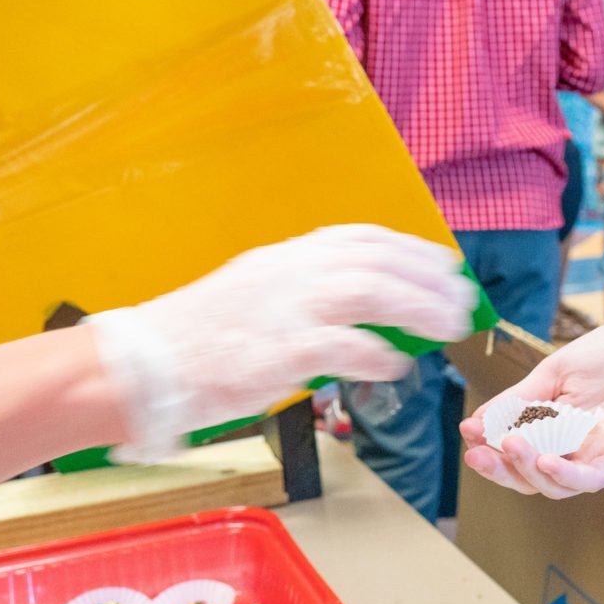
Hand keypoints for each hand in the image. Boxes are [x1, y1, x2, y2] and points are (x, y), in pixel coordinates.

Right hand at [88, 224, 477, 457]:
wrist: (140, 365)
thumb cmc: (198, 339)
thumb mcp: (255, 295)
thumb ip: (306, 296)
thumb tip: (363, 311)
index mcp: (284, 257)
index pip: (362, 238)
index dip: (410, 250)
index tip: (444, 264)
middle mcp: (288, 273)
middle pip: (376, 260)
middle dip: (428, 278)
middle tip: (462, 300)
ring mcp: (283, 310)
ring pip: (369, 291)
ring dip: (417, 307)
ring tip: (446, 327)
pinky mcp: (276, 352)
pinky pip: (341, 346)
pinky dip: (375, 353)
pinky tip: (394, 363)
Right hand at [459, 323, 603, 497]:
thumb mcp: (556, 372)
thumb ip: (521, 399)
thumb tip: (476, 423)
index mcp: (555, 431)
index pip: (515, 453)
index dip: (489, 448)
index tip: (467, 434)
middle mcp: (574, 452)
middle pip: (529, 477)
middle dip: (499, 470)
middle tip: (477, 454)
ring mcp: (599, 459)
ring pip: (554, 485)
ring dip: (526, 470)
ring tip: (508, 446)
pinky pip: (591, 479)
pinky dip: (564, 475)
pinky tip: (543, 461)